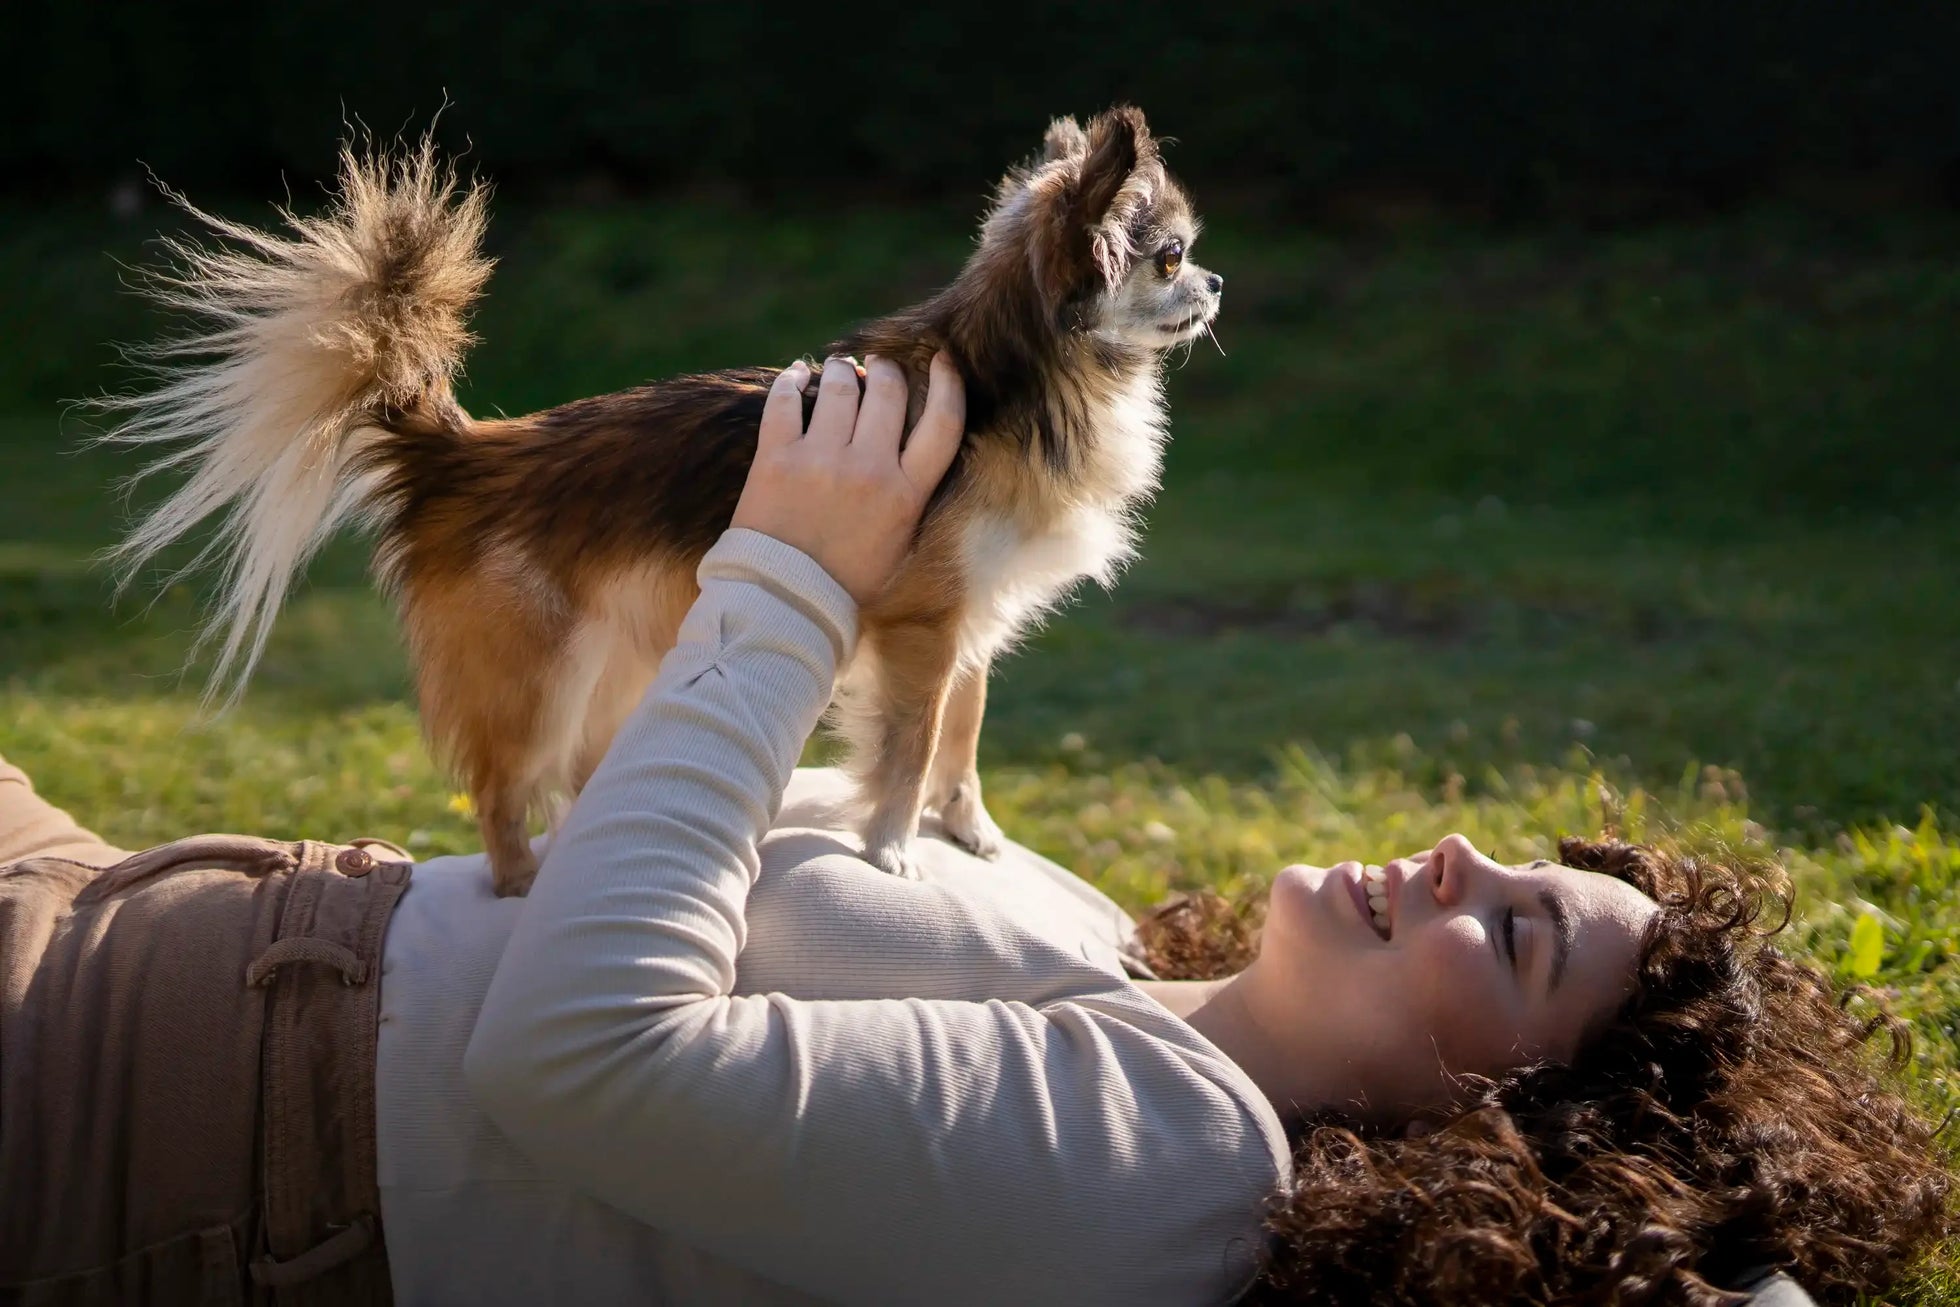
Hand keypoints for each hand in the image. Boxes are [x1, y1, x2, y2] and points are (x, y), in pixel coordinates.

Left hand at [731, 351, 964, 604]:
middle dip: (888, 371)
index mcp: (905, 495)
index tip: (943, 361)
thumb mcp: (899, 545)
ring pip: (840, 386)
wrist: (785, 603)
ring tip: (840, 369)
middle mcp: (869, 470)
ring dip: (842, 370)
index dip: (948, 384)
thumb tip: (916, 450)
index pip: (943, 423)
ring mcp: (821, 460)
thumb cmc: (846, 583)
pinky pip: (786, 400)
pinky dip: (792, 380)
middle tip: (880, 367)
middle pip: (890, 392)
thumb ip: (911, 499)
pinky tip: (797, 374)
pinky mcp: (777, 458)